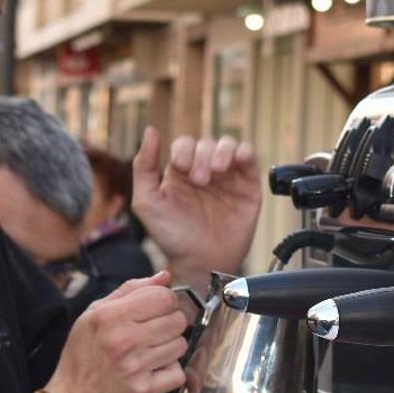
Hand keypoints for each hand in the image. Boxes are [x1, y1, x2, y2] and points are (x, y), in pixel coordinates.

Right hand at [44, 271, 187, 392]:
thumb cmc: (83, 355)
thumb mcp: (94, 314)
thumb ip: (130, 290)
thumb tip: (165, 276)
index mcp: (110, 316)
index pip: (163, 297)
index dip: (165, 301)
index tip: (157, 309)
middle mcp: (123, 340)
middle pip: (177, 320)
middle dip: (170, 324)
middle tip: (153, 333)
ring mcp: (135, 366)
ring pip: (180, 345)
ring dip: (170, 348)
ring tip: (150, 353)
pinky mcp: (144, 390)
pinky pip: (178, 372)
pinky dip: (169, 372)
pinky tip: (152, 371)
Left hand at [131, 127, 260, 285]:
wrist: (202, 262)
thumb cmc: (172, 236)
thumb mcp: (147, 201)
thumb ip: (144, 166)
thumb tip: (151, 130)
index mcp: (181, 171)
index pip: (185, 144)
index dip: (184, 151)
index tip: (182, 170)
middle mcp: (205, 170)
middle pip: (207, 143)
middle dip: (202, 156)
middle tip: (200, 180)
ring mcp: (228, 177)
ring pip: (228, 145)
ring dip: (222, 152)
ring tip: (217, 171)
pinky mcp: (248, 185)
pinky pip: (250, 157)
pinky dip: (244, 152)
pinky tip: (236, 163)